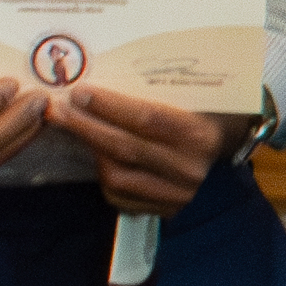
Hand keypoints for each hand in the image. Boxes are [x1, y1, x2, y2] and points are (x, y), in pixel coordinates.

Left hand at [56, 81, 250, 217]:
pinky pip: (121, 198)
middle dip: (86, 127)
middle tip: (58, 111)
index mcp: (199, 136)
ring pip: (118, 177)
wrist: (228, 148)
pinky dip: (104, 178)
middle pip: (125, 148)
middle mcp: (188, 169)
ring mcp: (177, 195)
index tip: (79, 92)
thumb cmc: (205, 114)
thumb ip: (156, 92)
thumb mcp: (193, 98)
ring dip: (93, 152)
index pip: (147, 119)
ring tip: (77, 131)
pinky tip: (98, 158)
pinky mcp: (166, 210)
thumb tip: (103, 74)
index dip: (109, 106)